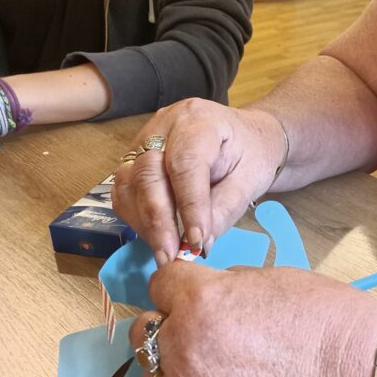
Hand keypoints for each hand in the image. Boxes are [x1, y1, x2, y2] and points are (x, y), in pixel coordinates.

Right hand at [113, 100, 287, 264]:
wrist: (246, 137)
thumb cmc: (252, 154)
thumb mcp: (251, 178)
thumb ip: (226, 208)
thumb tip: (198, 243)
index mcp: (200, 120)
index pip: (186, 164)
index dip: (188, 206)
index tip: (195, 242)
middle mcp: (165, 124)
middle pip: (149, 173)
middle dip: (159, 221)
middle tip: (171, 256)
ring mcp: (145, 139)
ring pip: (130, 183)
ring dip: (145, 223)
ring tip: (165, 251)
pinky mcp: (135, 158)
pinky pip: (124, 190)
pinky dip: (137, 218)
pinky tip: (156, 236)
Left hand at [128, 262, 376, 376]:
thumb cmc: (330, 323)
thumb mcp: (274, 279)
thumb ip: (226, 287)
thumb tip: (206, 294)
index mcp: (201, 303)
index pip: (160, 284)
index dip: (182, 285)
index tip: (194, 290)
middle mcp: (185, 350)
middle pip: (146, 331)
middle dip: (172, 324)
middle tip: (206, 328)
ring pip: (157, 376)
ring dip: (177, 366)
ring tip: (218, 365)